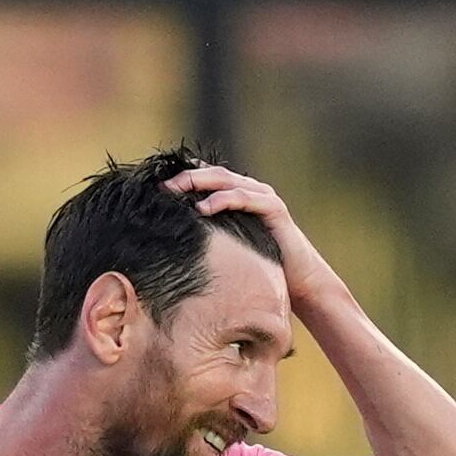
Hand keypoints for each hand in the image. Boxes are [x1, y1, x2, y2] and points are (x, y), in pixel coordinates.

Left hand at [166, 164, 339, 308]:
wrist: (301, 282)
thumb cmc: (262, 269)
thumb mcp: (229, 250)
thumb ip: (209, 239)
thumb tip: (173, 246)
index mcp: (239, 197)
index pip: (207, 178)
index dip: (182, 178)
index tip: (154, 187)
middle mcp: (251, 191)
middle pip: (212, 174)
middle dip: (184, 178)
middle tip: (160, 186)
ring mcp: (263, 197)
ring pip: (225, 180)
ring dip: (197, 182)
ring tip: (174, 191)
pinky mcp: (273, 208)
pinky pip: (244, 197)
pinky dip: (222, 199)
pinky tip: (202, 209)